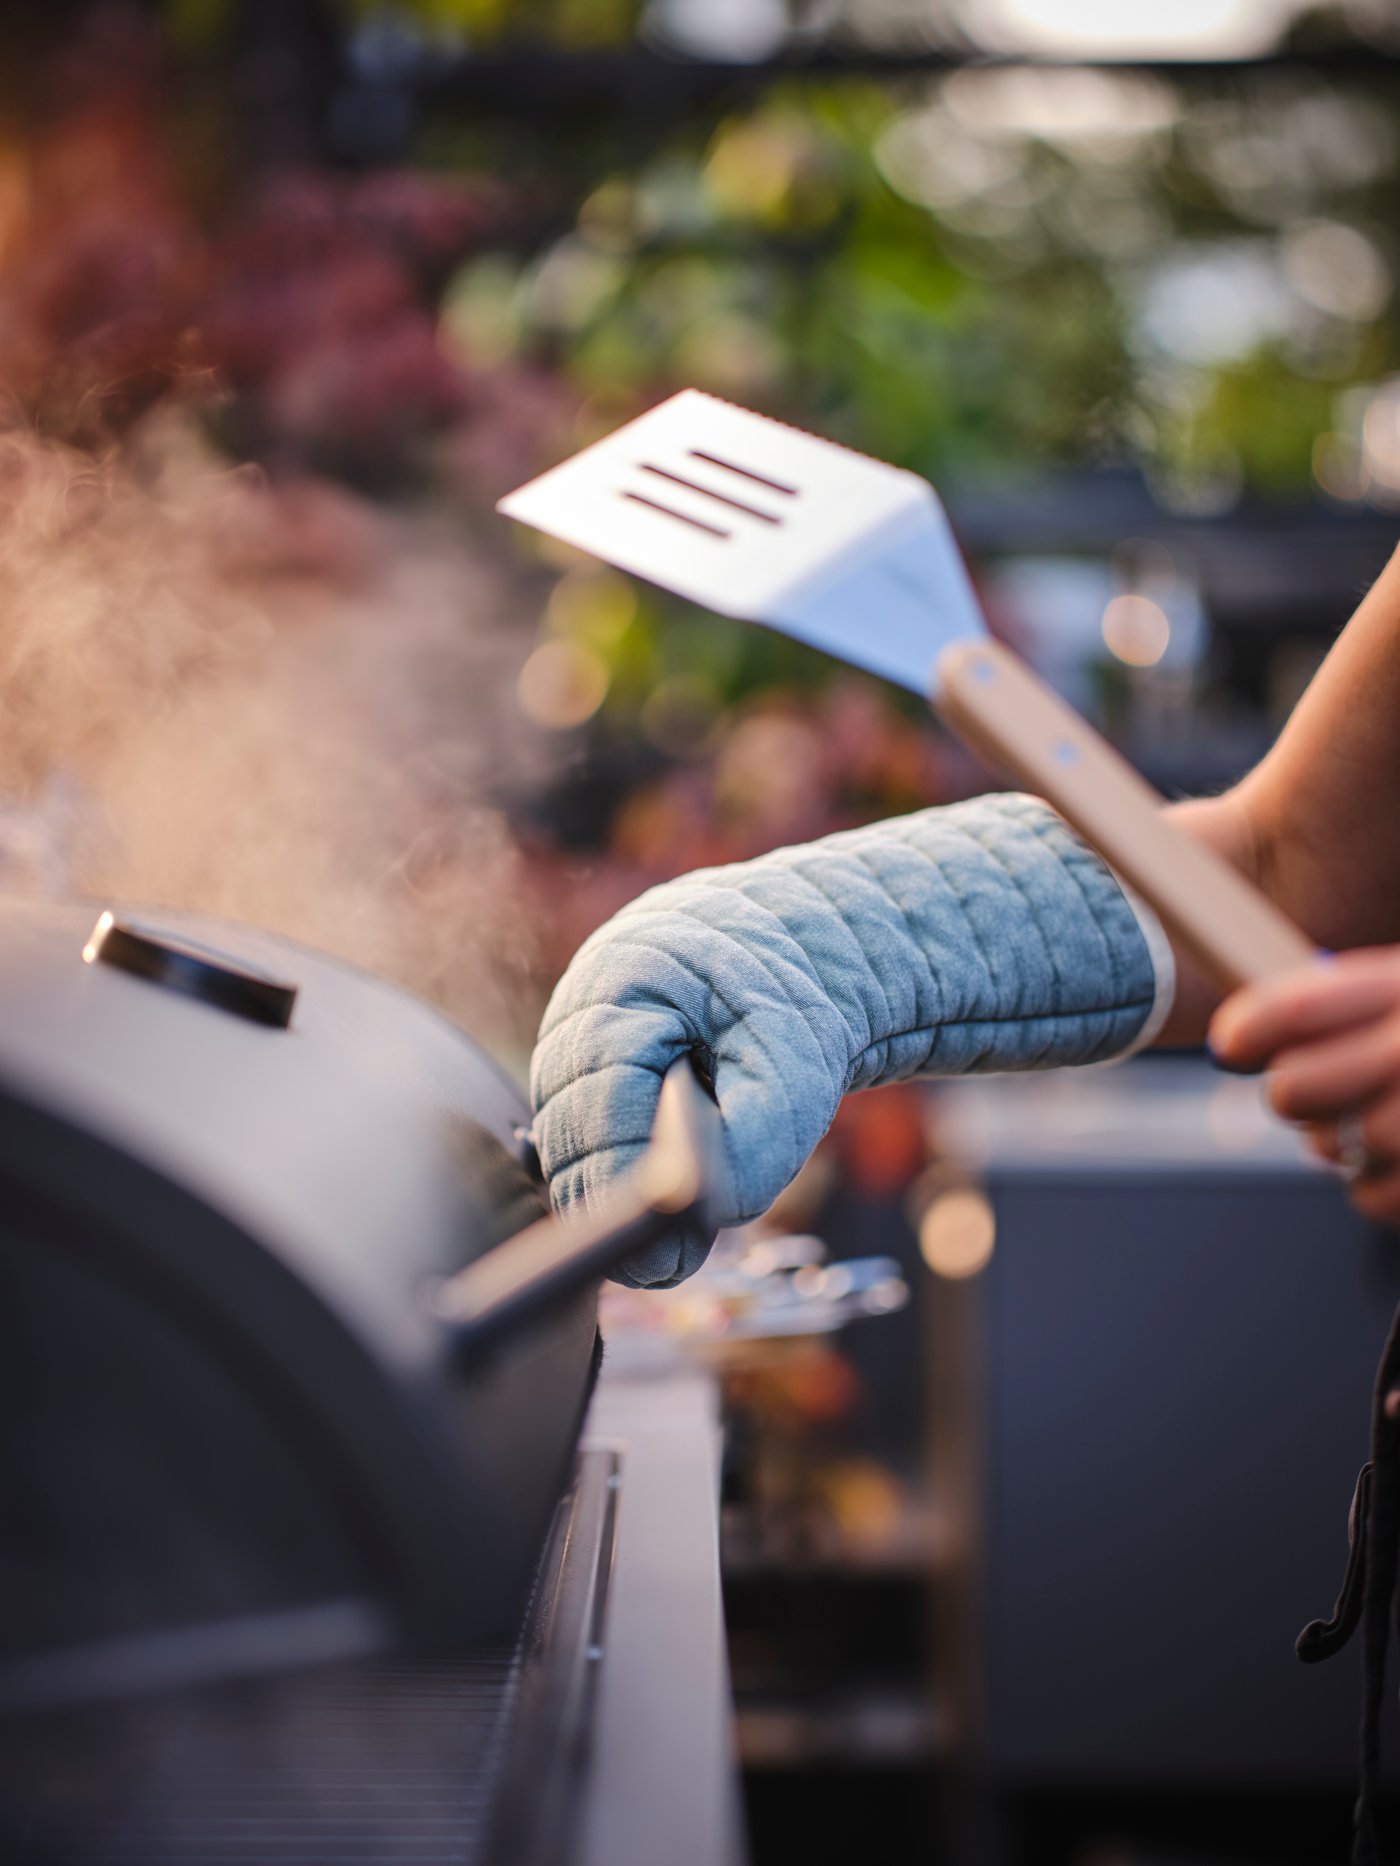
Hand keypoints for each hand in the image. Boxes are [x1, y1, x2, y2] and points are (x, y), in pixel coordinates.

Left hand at [1209, 949, 1399, 1222]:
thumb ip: (1360, 1000)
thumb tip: (1257, 1036)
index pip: (1302, 1006)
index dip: (1251, 1027)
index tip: (1231, 1043)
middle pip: (1297, 1086)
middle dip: (1293, 1094)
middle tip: (1306, 1092)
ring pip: (1334, 1145)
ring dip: (1338, 1142)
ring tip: (1374, 1124)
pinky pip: (1372, 1196)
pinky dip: (1374, 1187)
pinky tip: (1398, 1162)